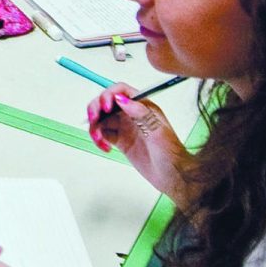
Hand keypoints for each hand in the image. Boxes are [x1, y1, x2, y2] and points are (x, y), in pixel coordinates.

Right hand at [88, 83, 190, 199]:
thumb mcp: (157, 132)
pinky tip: (105, 147)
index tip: (105, 108)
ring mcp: (125, 127)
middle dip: (96, 109)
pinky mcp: (120, 141)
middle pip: (106, 102)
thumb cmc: (171, 153)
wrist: (172, 176)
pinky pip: (103, 134)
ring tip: (99, 140)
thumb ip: (140, 113)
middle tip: (93, 120)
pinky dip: (98, 139)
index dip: (109, 95)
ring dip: (95, 127)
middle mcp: (132, 114)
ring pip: (102, 119)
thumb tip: (121, 99)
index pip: (121, 91)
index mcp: (143, 106)